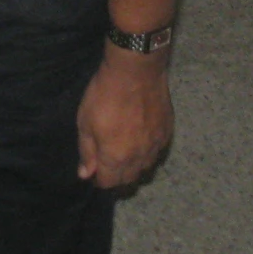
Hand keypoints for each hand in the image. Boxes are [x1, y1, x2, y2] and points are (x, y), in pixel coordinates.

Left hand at [75, 46, 174, 188]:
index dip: (100, 180)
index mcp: (116, 158)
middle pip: (129, 180)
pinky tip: (141, 142)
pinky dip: (148, 153)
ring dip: (134, 167)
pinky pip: (157, 152)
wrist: (136, 70)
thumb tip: (86, 174)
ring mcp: (156, 146)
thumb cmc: (105, 95)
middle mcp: (139, 158)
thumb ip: (87, 151)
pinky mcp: (167, 132)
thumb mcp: (85, 122)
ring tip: (125, 155)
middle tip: (108, 164)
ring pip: (146, 168)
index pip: (109, 183)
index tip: (95, 171)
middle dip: (117, 177)